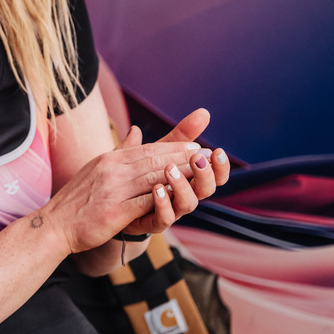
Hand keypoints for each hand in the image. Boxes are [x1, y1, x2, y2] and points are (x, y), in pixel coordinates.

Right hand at [45, 126, 227, 252]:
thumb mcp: (97, 168)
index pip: (147, 148)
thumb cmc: (78, 200)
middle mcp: (112, 169)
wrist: (55, 224)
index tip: (195, 146)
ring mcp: (113, 189)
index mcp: (109, 158)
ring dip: (180, 174)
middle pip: (155, 160)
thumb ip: (120, 151)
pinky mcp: (115, 211)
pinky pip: (146, 201)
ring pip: (154, 177)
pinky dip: (165, 197)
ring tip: (201, 172)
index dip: (173, 147)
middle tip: (206, 155)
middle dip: (183, 157)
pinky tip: (182, 196)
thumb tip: (135, 131)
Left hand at [120, 109, 229, 235]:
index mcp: (188, 179)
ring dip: (181, 186)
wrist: (114, 206)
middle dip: (205, 174)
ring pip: (188, 204)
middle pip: (206, 189)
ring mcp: (169, 210)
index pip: (212, 173)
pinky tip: (157, 189)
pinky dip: (162, 204)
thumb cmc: (141, 176)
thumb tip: (204, 112)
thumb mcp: (156, 152)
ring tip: (170, 169)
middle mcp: (183, 195)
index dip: (219, 166)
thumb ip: (178, 136)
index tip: (218, 151)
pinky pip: (164, 218)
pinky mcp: (151, 221)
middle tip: (197, 158)